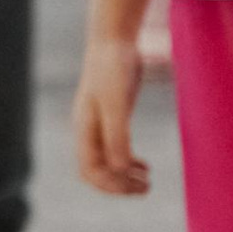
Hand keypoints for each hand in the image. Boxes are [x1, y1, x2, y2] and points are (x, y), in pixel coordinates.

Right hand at [74, 36, 149, 195]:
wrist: (113, 42)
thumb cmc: (113, 70)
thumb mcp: (117, 105)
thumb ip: (118, 137)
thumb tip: (121, 169)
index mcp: (84, 131)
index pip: (91, 171)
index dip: (111, 185)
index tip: (137, 187)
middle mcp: (87, 131)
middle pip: (96, 171)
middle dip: (118, 185)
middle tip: (146, 189)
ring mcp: (98, 124)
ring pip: (106, 162)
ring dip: (124, 176)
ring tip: (147, 182)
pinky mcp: (111, 117)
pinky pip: (115, 149)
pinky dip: (128, 162)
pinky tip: (144, 165)